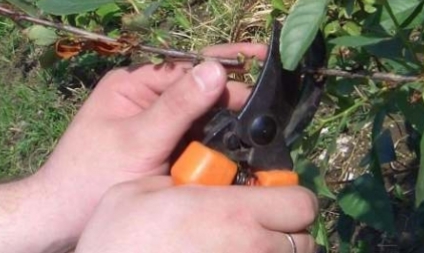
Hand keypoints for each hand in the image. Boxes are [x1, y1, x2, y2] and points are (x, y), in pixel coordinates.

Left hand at [33, 43, 266, 237]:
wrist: (64, 218)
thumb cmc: (91, 176)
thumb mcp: (137, 140)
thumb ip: (177, 106)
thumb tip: (217, 69)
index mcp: (133, 83)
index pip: (185, 67)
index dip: (222, 73)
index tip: (257, 80)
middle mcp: (145, 96)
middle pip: (196, 86)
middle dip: (229, 91)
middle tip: (268, 99)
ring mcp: (153, 122)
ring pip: (198, 111)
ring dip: (226, 115)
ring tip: (261, 117)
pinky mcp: (160, 145)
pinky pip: (194, 134)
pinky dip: (215, 137)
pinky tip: (239, 140)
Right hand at [76, 176, 317, 252]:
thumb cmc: (118, 243)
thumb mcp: (137, 191)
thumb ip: (176, 178)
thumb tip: (196, 177)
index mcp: (233, 213)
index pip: (301, 202)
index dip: (287, 195)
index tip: (266, 194)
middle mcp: (252, 249)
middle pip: (305, 239)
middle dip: (285, 229)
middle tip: (254, 225)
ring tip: (240, 248)